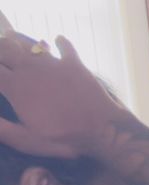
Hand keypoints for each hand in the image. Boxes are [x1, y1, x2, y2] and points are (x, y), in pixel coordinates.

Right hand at [0, 34, 128, 159]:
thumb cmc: (63, 139)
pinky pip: (65, 46)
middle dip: (0, 52)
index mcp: (15, 86)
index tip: (0, 80)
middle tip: (3, 61)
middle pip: (4, 49)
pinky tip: (56, 42)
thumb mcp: (27, 140)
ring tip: (17, 47)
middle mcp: (30, 69)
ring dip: (21, 43)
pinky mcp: (74, 64)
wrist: (102, 131)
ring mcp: (53, 64)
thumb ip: (1, 129)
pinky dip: (60, 43)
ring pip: (30, 44)